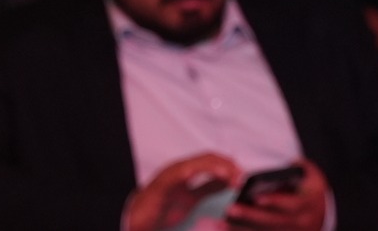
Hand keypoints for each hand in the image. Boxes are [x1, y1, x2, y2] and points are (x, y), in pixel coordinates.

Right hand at [125, 153, 241, 230]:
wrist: (135, 220)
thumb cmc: (161, 209)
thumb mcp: (192, 199)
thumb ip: (209, 188)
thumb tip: (230, 181)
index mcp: (188, 171)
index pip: (213, 160)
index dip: (229, 165)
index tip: (242, 177)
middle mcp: (180, 169)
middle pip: (207, 158)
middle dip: (226, 164)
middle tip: (239, 177)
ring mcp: (169, 175)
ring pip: (194, 163)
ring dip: (213, 166)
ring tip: (227, 174)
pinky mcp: (160, 185)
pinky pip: (174, 175)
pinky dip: (186, 171)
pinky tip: (195, 173)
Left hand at [225, 159, 328, 230]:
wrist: (321, 214)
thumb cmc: (313, 190)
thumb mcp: (314, 176)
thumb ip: (301, 169)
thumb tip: (287, 164)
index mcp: (308, 204)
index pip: (292, 204)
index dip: (275, 201)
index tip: (257, 197)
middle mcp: (299, 222)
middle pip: (273, 221)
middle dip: (251, 216)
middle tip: (231, 208)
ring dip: (241, 229)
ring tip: (221, 222)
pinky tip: (227, 228)